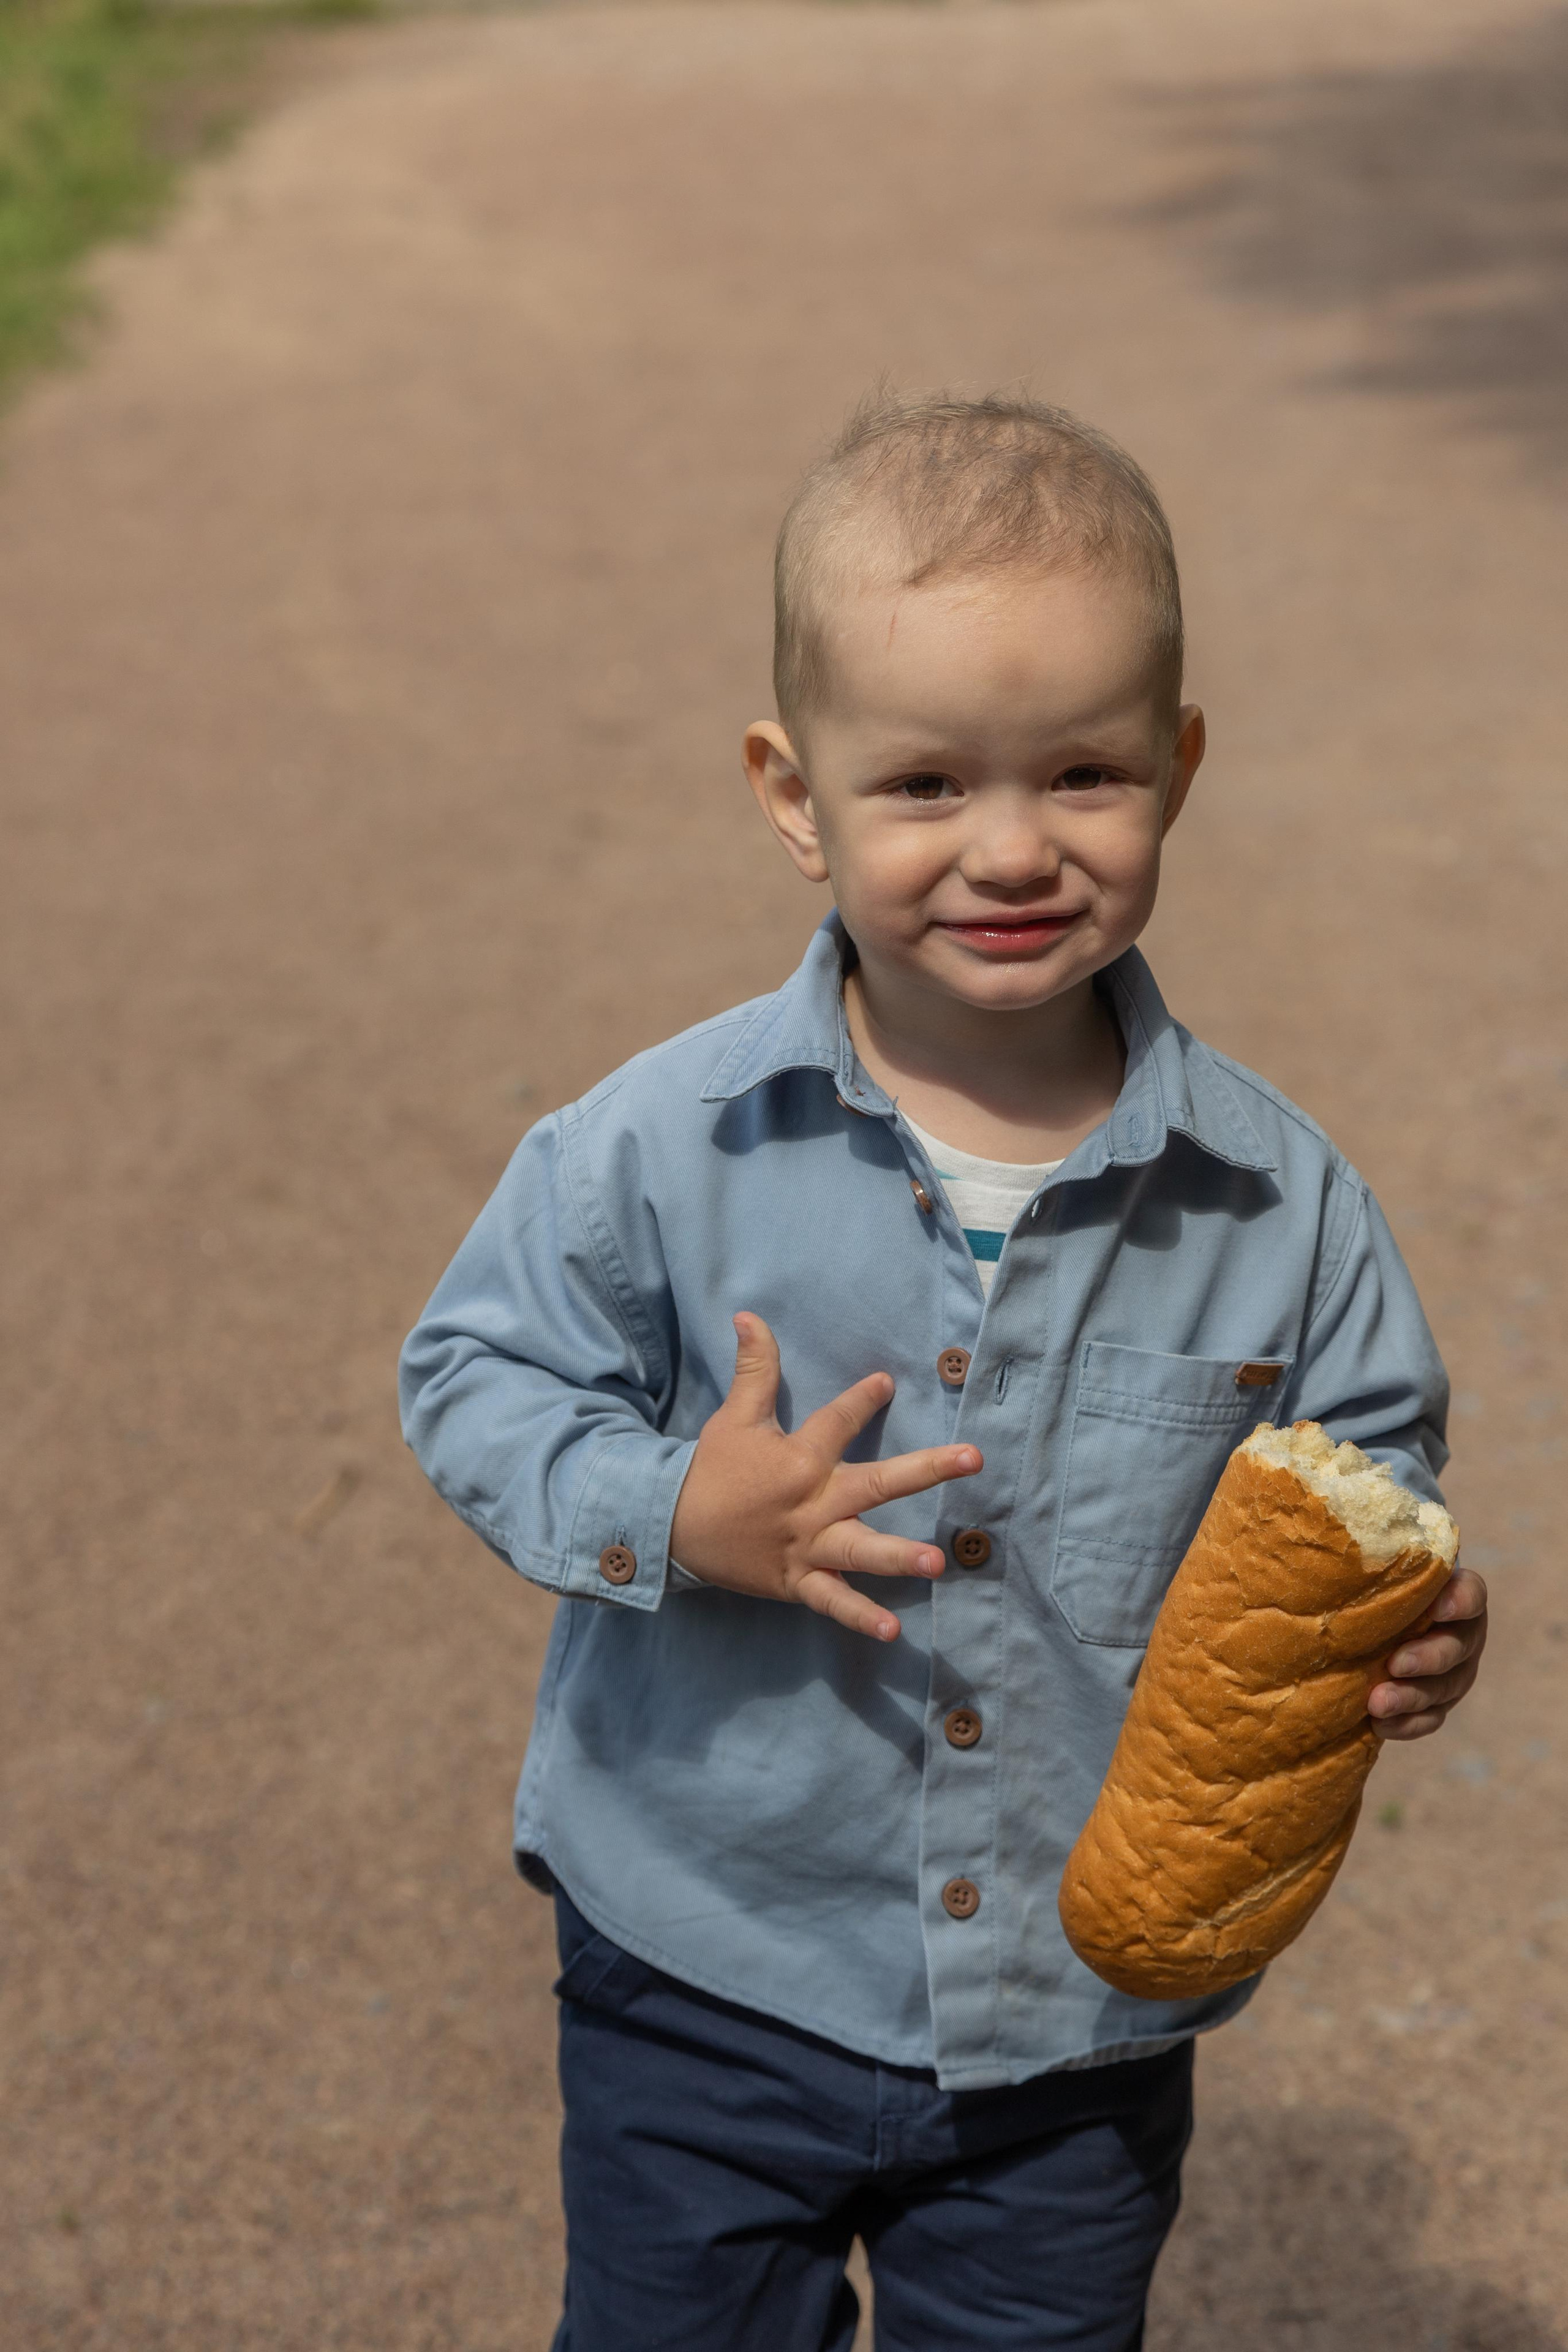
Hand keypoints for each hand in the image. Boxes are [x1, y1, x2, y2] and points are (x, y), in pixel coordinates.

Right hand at [669, 1312, 981, 1641]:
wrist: (671, 1526)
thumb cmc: (712, 1469)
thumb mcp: (734, 1416)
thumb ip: (754, 1368)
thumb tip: (749, 1315)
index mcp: (800, 1459)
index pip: (839, 1421)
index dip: (863, 1400)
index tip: (888, 1383)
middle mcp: (812, 1502)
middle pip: (875, 1483)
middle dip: (926, 1470)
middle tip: (972, 1458)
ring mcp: (807, 1545)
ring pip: (860, 1550)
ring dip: (899, 1557)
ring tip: (937, 1562)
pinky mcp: (797, 1581)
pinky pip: (833, 1602)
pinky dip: (859, 1617)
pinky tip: (894, 1632)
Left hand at [1367, 1564, 1488, 1741]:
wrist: (1375, 1614)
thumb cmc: (1369, 1580)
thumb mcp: (1368, 1561)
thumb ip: (1357, 1554)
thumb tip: (1300, 1518)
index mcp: (1453, 1592)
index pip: (1471, 1594)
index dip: (1460, 1600)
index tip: (1438, 1607)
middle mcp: (1461, 1632)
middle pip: (1459, 1647)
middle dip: (1429, 1658)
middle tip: (1395, 1663)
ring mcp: (1452, 1670)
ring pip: (1446, 1688)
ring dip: (1413, 1698)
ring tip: (1377, 1704)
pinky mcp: (1435, 1700)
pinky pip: (1430, 1718)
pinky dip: (1407, 1725)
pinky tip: (1379, 1726)